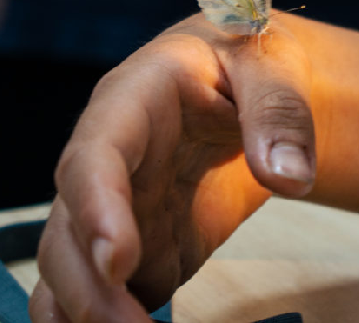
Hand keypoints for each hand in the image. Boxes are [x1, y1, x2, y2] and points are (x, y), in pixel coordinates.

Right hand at [33, 15, 318, 321]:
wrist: (250, 86)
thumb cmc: (250, 61)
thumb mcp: (270, 65)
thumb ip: (280, 114)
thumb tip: (290, 176)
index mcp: (129, 103)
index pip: (96, 156)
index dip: (97, 209)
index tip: (119, 261)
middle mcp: (105, 162)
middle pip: (68, 230)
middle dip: (90, 287)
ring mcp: (116, 210)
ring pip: (71, 270)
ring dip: (88, 313)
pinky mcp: (140, 249)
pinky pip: (107, 293)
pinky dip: (105, 322)